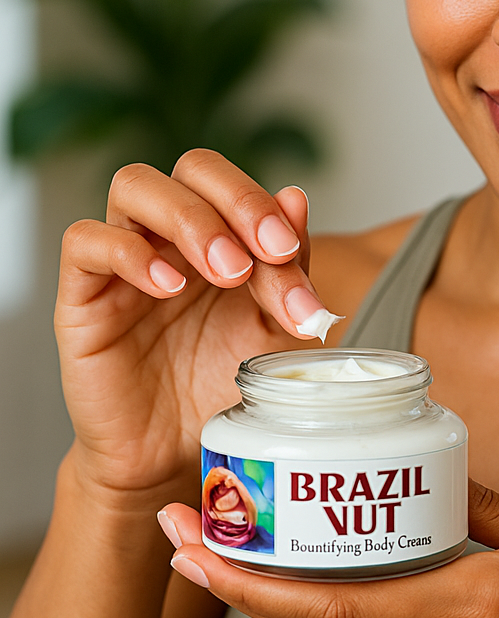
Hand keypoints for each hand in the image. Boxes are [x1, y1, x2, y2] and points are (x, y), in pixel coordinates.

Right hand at [56, 149, 335, 501]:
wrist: (176, 450)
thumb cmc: (223, 382)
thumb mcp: (273, 328)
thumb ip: (286, 269)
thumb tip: (296, 198)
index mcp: (224, 235)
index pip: (239, 187)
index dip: (266, 209)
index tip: (289, 252)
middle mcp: (173, 235)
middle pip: (192, 167)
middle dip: (236, 201)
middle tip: (264, 253)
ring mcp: (126, 259)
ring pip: (135, 186)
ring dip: (188, 218)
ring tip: (224, 270)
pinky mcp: (83, 295)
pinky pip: (85, 242)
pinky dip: (128, 252)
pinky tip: (168, 285)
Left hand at [159, 480, 498, 617]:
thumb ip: (487, 503)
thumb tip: (437, 468)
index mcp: (473, 605)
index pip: (336, 605)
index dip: (253, 583)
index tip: (200, 542)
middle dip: (235, 593)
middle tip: (183, 541)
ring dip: (271, 610)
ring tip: (227, 561)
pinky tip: (311, 590)